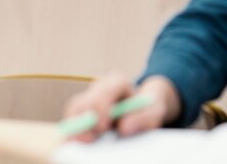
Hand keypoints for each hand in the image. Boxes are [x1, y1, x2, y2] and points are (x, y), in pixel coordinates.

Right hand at [63, 72, 181, 141]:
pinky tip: (76, 143)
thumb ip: (143, 118)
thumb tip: (123, 128)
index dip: (101, 107)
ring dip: (75, 126)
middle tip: (88, 141)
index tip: (102, 127)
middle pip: (86, 100)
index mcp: (118, 82)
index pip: (105, 89)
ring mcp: (89, 97)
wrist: (142, 107)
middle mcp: (100, 86)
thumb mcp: (154, 112)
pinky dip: (72, 130)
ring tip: (79, 144)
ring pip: (75, 107)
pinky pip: (72, 118)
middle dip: (84, 121)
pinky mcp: (83, 110)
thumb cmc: (148, 109)